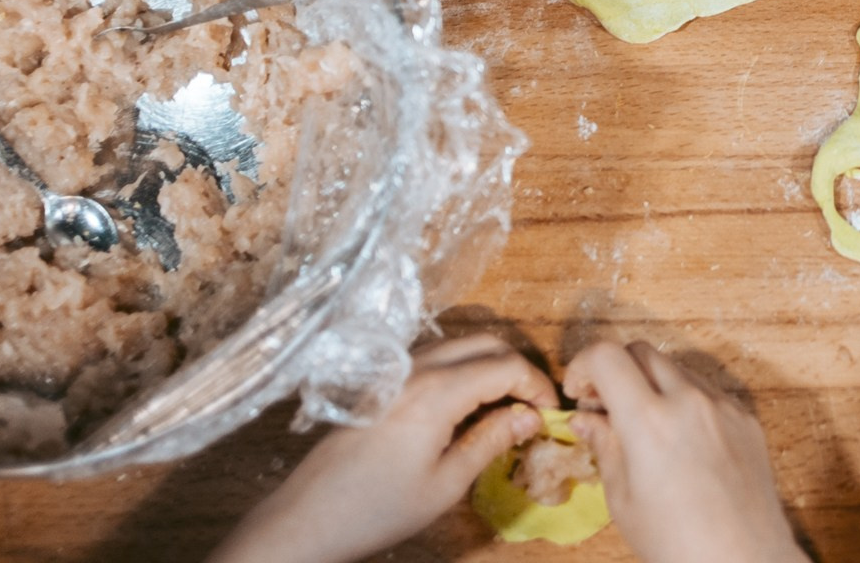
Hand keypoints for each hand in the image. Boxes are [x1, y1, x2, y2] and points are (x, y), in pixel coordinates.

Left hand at [207, 334, 558, 562]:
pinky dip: (465, 369)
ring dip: (491, 366)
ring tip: (504, 408)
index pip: (507, 366)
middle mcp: (418, 368)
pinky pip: (437, 358)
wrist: (309, 517)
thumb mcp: (446, 485)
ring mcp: (398, 371)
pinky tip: (467, 407)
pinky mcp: (384, 381)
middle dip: (519, 369)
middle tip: (533, 407)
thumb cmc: (378, 508)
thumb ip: (491, 442)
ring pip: (461, 345)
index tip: (551, 414)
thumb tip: (531, 418)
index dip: (538, 386)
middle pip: (487, 343)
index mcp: (437, 392)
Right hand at [563, 341, 803, 562]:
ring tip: (643, 426)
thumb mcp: (624, 501)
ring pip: (676, 368)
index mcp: (650, 421)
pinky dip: (685, 400)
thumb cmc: (678, 545)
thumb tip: (585, 418)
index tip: (579, 390)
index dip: (582, 364)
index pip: (606, 355)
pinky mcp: (746, 418)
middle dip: (615, 369)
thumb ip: (604, 447)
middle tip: (604, 404)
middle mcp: (689, 401)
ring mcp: (723, 406)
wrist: (744, 562)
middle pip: (641, 351)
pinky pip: (708, 391)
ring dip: (651, 383)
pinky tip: (680, 439)